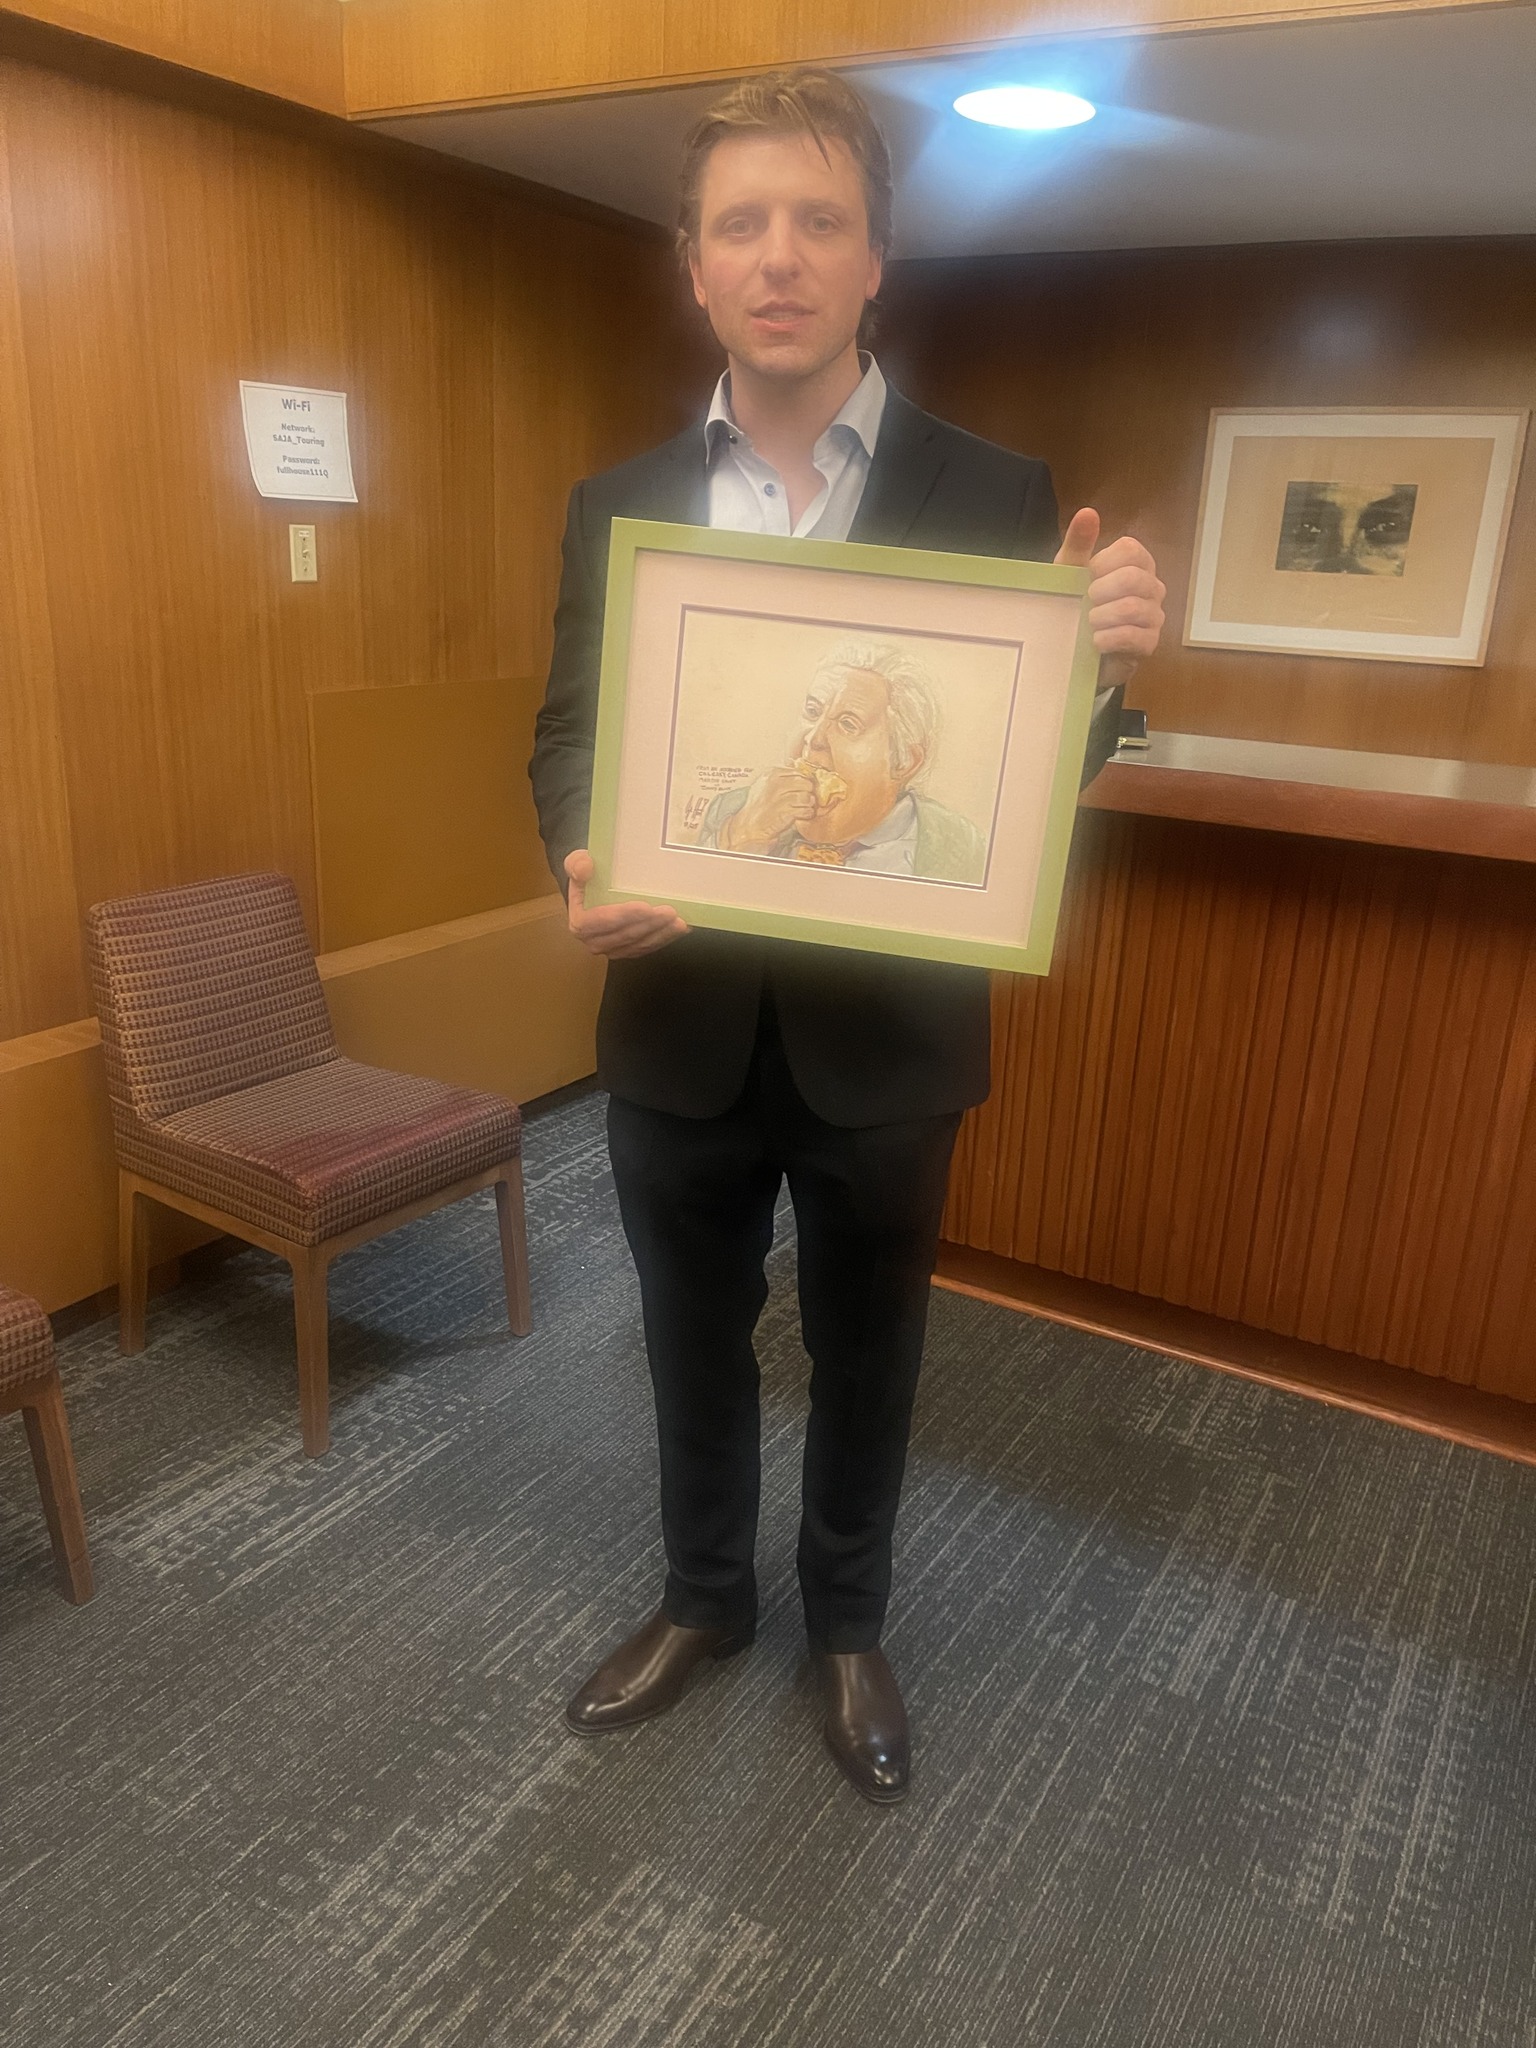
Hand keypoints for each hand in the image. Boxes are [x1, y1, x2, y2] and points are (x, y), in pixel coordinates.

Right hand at [564, 850, 686, 959]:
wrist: (595, 886)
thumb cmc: (589, 874)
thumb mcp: (577, 862)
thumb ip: (577, 864)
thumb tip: (584, 869)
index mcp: (580, 923)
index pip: (602, 922)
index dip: (624, 916)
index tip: (645, 907)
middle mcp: (595, 941)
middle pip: (626, 935)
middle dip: (650, 925)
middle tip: (670, 912)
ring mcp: (614, 948)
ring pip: (640, 944)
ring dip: (661, 934)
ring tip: (679, 921)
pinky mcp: (630, 950)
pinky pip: (649, 947)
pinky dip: (665, 938)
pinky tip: (679, 929)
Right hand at [720, 766, 817, 852]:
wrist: (750, 825)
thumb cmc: (759, 805)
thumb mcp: (766, 784)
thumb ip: (782, 776)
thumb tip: (801, 770)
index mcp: (772, 773)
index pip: (798, 772)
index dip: (803, 781)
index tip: (800, 789)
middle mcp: (775, 784)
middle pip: (805, 783)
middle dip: (807, 792)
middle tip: (803, 799)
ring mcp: (780, 798)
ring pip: (807, 797)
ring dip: (808, 804)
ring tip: (802, 807)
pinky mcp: (785, 812)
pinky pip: (806, 810)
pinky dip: (806, 813)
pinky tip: (801, 815)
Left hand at [1056, 507, 1165, 689]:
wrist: (1075, 647)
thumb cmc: (1076, 602)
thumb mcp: (1070, 571)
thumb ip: (1079, 542)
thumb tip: (1088, 512)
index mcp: (1137, 563)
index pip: (1132, 550)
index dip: (1103, 564)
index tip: (1087, 577)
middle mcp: (1152, 586)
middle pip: (1133, 578)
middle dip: (1100, 592)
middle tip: (1086, 602)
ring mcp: (1154, 615)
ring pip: (1133, 608)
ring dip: (1101, 617)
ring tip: (1088, 623)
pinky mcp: (1149, 643)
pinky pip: (1133, 636)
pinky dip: (1108, 638)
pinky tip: (1095, 642)